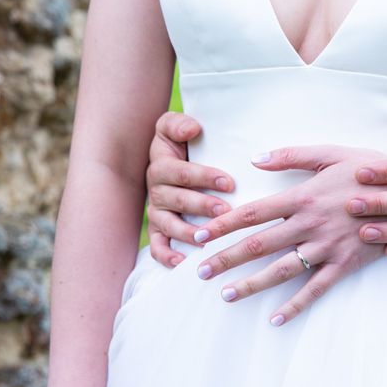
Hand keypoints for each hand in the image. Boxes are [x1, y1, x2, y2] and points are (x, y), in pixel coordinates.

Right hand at [146, 111, 235, 266]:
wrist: (169, 158)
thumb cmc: (180, 143)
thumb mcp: (173, 126)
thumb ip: (178, 124)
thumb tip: (191, 129)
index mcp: (162, 165)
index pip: (182, 172)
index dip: (205, 177)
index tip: (229, 182)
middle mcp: (157, 189)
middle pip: (178, 200)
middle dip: (203, 206)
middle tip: (226, 211)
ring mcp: (157, 211)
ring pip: (170, 224)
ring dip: (189, 232)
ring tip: (209, 238)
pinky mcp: (158, 229)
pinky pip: (157, 245)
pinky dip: (166, 256)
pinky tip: (182, 263)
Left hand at [192, 145, 386, 325]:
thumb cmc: (369, 170)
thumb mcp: (332, 152)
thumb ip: (291, 155)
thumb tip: (255, 158)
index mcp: (303, 197)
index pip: (252, 213)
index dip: (222, 224)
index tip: (198, 235)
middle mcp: (309, 225)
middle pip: (259, 245)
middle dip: (226, 258)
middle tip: (199, 271)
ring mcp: (327, 248)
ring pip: (281, 271)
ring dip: (251, 284)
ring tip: (226, 294)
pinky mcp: (344, 265)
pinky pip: (316, 289)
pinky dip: (295, 306)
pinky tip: (275, 319)